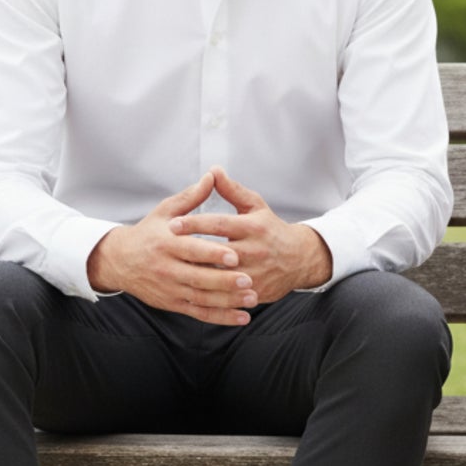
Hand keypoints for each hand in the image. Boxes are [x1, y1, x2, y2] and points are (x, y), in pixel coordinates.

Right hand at [87, 172, 258, 324]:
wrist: (118, 261)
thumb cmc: (148, 233)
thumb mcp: (165, 212)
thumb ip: (191, 197)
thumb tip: (212, 175)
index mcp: (166, 243)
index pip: (191, 250)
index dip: (212, 254)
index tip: (234, 254)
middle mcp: (167, 268)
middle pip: (199, 277)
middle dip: (225, 280)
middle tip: (250, 279)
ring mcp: (170, 288)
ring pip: (201, 298)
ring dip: (228, 301)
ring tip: (252, 299)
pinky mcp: (173, 303)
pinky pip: (199, 312)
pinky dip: (221, 317)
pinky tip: (241, 318)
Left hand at [170, 167, 331, 304]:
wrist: (299, 259)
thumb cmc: (271, 229)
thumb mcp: (255, 206)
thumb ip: (232, 190)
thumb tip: (213, 171)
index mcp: (252, 227)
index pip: (219, 224)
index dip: (195, 224)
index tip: (172, 224)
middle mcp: (255, 250)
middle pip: (218, 252)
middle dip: (192, 252)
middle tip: (165, 250)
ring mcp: (256, 273)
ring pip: (221, 276)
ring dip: (198, 275)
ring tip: (174, 270)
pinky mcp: (256, 292)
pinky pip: (229, 295)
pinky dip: (210, 293)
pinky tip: (191, 289)